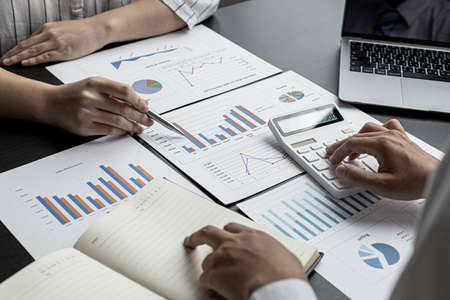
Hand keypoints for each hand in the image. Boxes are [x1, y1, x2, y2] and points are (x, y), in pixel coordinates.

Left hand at [1, 18, 105, 65]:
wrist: (97, 30)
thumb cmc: (83, 31)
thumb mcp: (62, 30)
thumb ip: (50, 37)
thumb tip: (41, 46)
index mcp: (47, 28)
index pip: (26, 41)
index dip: (15, 49)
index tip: (7, 56)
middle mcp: (49, 34)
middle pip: (26, 45)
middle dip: (12, 54)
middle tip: (2, 61)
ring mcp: (56, 42)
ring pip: (32, 50)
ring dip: (18, 58)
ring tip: (9, 63)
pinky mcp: (64, 50)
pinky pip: (45, 56)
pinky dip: (33, 59)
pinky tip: (25, 63)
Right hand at [43, 77, 152, 135]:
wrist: (50, 103)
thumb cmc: (75, 93)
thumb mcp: (93, 84)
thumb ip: (114, 91)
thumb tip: (138, 101)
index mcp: (94, 83)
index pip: (123, 91)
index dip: (138, 100)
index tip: (146, 106)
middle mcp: (90, 98)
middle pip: (123, 109)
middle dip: (139, 116)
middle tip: (148, 120)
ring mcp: (86, 113)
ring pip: (117, 121)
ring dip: (132, 126)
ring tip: (140, 127)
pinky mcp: (83, 127)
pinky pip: (107, 130)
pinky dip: (120, 131)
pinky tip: (126, 131)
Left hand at [184, 223, 306, 299]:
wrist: (277, 289)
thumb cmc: (286, 278)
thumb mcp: (285, 257)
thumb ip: (273, 253)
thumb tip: (276, 261)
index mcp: (255, 237)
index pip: (234, 228)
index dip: (226, 234)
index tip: (223, 237)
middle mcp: (236, 242)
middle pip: (209, 232)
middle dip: (198, 236)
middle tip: (191, 241)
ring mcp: (223, 256)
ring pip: (207, 261)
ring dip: (211, 271)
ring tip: (217, 282)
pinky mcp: (214, 273)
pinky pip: (205, 279)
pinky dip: (209, 286)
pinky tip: (216, 291)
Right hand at [326, 120, 437, 199]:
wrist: (436, 178)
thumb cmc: (415, 182)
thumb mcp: (381, 185)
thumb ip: (357, 177)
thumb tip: (341, 170)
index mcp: (381, 144)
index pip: (351, 143)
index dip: (338, 152)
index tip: (332, 160)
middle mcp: (388, 136)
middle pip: (358, 135)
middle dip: (342, 144)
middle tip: (332, 153)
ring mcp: (396, 136)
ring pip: (369, 129)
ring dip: (356, 138)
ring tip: (349, 149)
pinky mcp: (403, 140)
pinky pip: (385, 128)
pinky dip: (375, 132)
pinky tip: (374, 139)